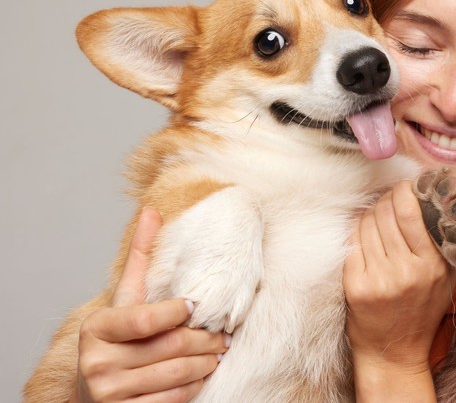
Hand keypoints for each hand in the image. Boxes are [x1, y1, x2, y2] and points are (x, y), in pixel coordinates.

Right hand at [71, 207, 229, 402]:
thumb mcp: (123, 300)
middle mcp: (97, 363)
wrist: (93, 394)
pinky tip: (202, 375)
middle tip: (223, 335)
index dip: (178, 312)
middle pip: (170, 347)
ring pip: (177, 374)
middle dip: (204, 340)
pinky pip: (173, 399)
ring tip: (218, 352)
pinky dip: (194, 386)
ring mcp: (108, 394)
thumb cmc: (118, 339)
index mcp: (97, 329)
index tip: (195, 306)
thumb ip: (139, 258)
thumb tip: (151, 211)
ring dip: (206, 363)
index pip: (146, 319)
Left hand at [343, 181, 455, 399]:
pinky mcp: (356, 286)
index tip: (404, 186)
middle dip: (385, 200)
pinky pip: (352, 242)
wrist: (394, 353)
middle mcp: (405, 272)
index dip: (403, 191)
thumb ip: (446, 240)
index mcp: (432, 265)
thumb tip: (439, 198)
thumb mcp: (447, 276)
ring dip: (370, 213)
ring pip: (366, 224)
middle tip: (388, 199)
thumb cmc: (422, 310)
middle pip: (385, 213)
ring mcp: (378, 279)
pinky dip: (356, 231)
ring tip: (376, 216)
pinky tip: (364, 232)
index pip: (411, 212)